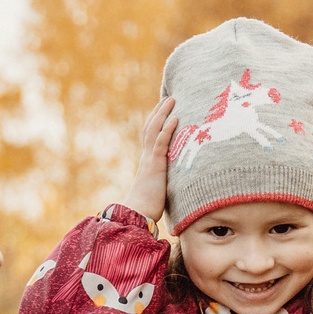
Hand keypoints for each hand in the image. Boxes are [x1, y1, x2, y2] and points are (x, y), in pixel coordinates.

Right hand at [115, 98, 178, 223]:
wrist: (137, 215)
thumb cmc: (148, 206)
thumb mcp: (158, 189)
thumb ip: (164, 181)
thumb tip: (173, 182)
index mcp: (148, 161)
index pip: (151, 136)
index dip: (156, 121)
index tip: (164, 109)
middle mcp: (147, 157)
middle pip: (150, 127)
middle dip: (159, 111)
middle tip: (169, 97)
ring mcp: (150, 160)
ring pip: (154, 130)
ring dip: (162, 113)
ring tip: (171, 100)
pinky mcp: (155, 166)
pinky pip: (160, 144)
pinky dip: (167, 130)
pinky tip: (174, 119)